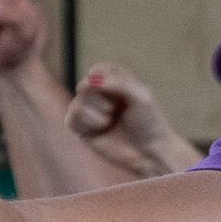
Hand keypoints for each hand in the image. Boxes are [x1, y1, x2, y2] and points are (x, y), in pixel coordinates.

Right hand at [63, 63, 196, 183]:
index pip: (97, 69)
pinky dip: (87, 122)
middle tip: (116, 109)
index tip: (121, 93)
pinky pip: (70, 119)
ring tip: (110, 121)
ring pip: (76, 102)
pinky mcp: (82, 129)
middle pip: (84, 85)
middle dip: (101, 98)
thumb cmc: (149, 123)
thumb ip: (118, 83)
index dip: (105, 81)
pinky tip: (101, 128)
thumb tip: (90, 79)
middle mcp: (100, 95)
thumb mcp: (141, 96)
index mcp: (115, 81)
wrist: (150, 152)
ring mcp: (90, 112)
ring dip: (96, 112)